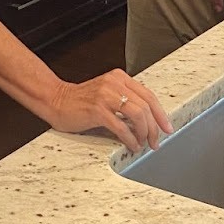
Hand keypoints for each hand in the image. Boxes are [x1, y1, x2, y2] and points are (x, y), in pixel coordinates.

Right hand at [49, 71, 173, 154]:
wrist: (56, 100)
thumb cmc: (81, 101)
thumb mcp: (107, 94)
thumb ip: (125, 101)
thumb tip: (147, 121)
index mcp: (119, 78)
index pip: (148, 95)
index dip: (161, 113)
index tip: (167, 127)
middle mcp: (114, 83)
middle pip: (146, 106)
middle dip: (155, 127)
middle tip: (156, 141)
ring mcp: (105, 96)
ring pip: (138, 115)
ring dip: (145, 133)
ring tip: (144, 144)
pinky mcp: (97, 110)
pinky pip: (121, 127)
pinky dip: (130, 139)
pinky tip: (131, 145)